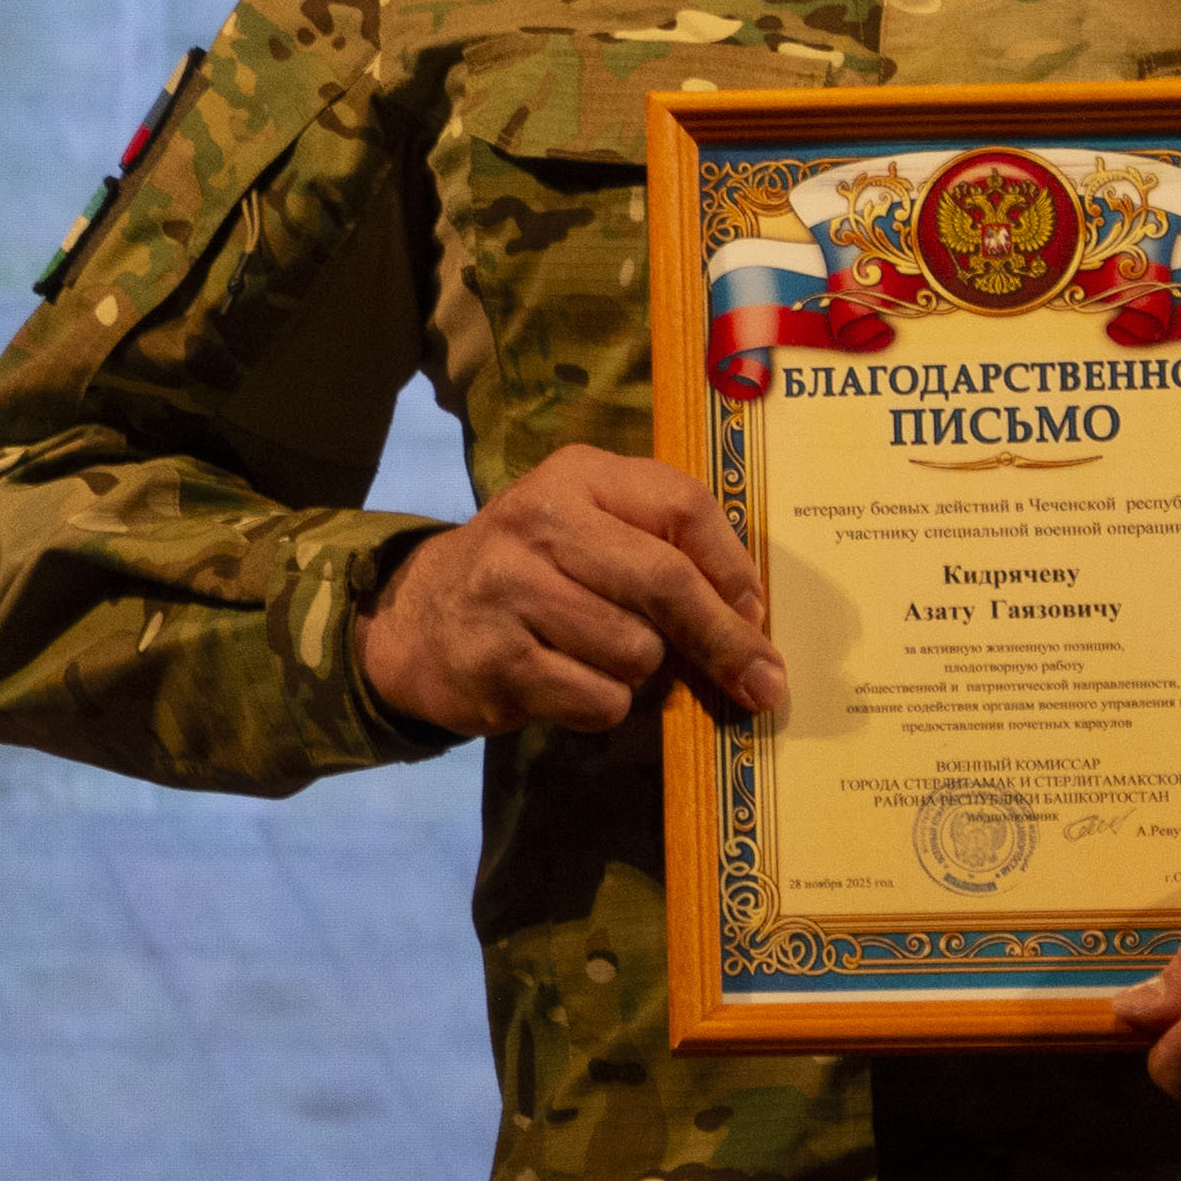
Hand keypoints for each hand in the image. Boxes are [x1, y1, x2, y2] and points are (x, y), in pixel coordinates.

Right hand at [358, 443, 783, 740]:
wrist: (417, 618)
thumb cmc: (532, 572)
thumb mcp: (588, 528)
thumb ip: (662, 547)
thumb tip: (752, 619)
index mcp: (577, 475)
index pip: (682, 506)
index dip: (733, 567)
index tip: (759, 613)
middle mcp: (539, 521)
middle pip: (666, 583)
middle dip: (724, 641)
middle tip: (763, 683)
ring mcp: (510, 590)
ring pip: (636, 651)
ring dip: (638, 672)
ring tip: (597, 656)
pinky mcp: (497, 660)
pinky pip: (598, 700)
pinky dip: (600, 705)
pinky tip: (566, 684)